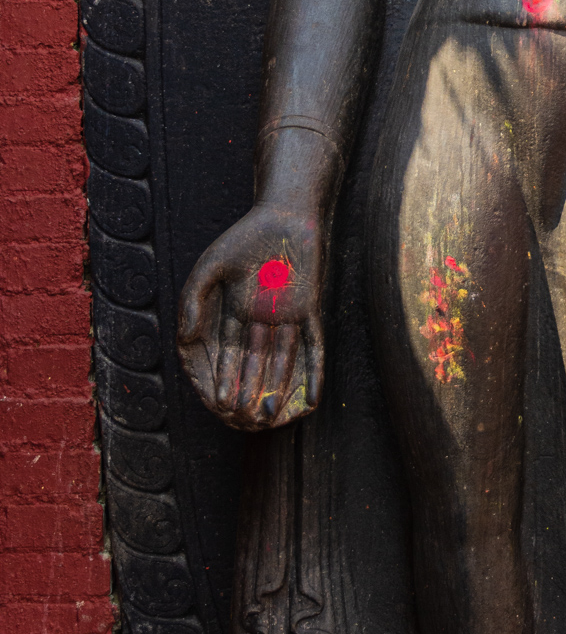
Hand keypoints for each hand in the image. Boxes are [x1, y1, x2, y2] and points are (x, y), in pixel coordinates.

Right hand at [177, 202, 324, 429]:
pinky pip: (315, 345)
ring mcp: (288, 315)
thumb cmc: (244, 238)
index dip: (223, 377)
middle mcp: (263, 319)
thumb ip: (192, 300)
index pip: (228, 352)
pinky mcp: (311, 309)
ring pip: (282, 359)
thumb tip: (183, 338)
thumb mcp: (210, 267)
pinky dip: (315, 370)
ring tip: (270, 414)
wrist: (283, 215)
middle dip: (248, 389)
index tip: (217, 401)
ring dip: (278, 387)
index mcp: (237, 311)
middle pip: (254, 362)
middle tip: (242, 418)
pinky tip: (315, 395)